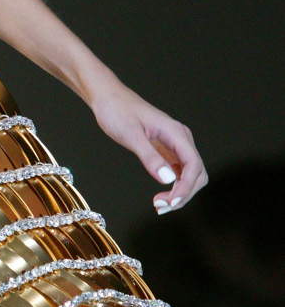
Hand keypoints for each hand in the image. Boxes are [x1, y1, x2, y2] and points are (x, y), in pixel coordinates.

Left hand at [86, 77, 207, 214]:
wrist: (108, 98)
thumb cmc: (117, 112)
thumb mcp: (130, 135)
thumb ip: (149, 157)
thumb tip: (168, 179)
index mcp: (175, 132)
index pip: (194, 164)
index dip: (187, 187)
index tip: (171, 202)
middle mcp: (181, 139)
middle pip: (197, 173)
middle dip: (185, 193)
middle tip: (161, 207)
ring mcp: (175, 145)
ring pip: (191, 175)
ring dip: (181, 192)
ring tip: (160, 205)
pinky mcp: (168, 150)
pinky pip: (180, 172)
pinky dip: (175, 186)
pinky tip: (162, 195)